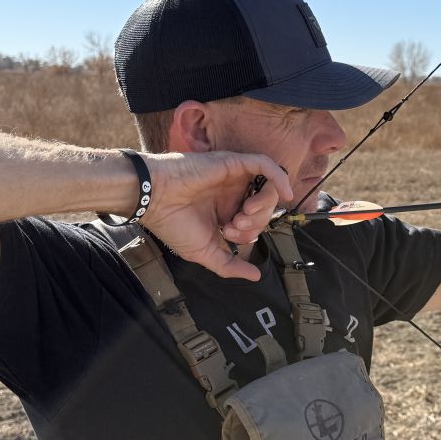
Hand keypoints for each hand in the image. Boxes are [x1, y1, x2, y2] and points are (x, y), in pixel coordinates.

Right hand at [135, 152, 293, 280]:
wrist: (154, 201)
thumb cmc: (173, 224)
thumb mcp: (206, 252)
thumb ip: (231, 265)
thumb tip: (256, 276)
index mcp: (227, 212)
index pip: (256, 223)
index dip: (250, 233)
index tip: (229, 235)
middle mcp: (234, 194)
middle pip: (265, 208)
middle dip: (257, 222)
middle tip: (234, 226)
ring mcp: (235, 178)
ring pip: (269, 187)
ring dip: (264, 205)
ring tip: (244, 213)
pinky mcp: (233, 163)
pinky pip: (266, 164)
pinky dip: (279, 178)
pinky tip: (285, 194)